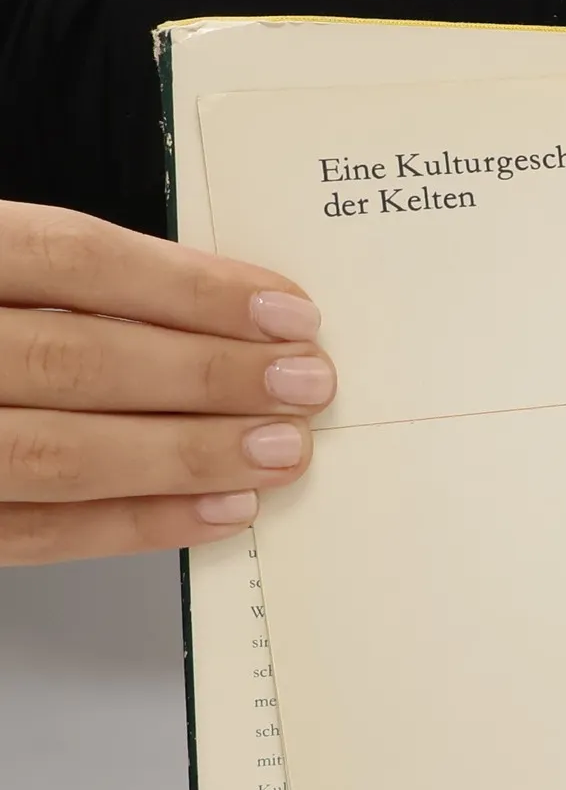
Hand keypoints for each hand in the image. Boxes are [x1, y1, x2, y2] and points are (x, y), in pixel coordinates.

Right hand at [0, 200, 333, 565]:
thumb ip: (55, 281)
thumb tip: (209, 306)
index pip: (67, 256)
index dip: (186, 286)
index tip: (285, 308)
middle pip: (78, 358)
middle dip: (209, 376)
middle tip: (307, 383)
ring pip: (61, 452)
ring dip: (189, 454)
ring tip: (282, 448)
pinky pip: (35, 533)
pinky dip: (139, 524)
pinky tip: (223, 510)